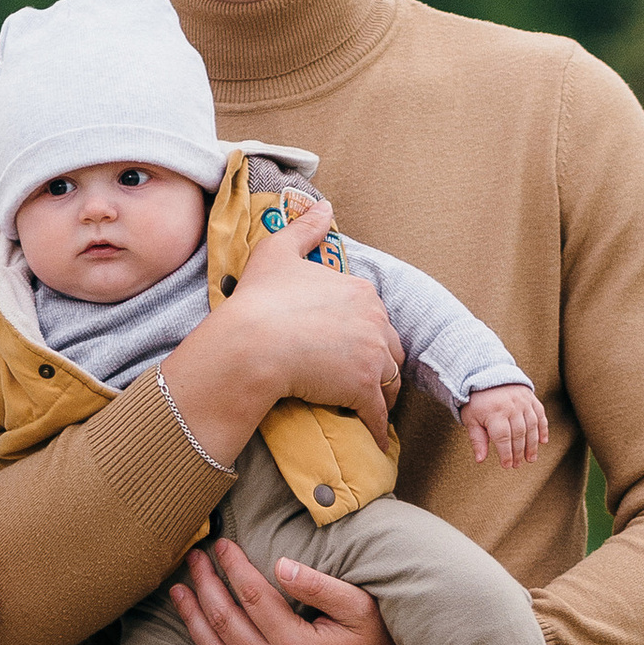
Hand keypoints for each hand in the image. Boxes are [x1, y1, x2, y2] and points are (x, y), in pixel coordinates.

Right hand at [158, 195, 403, 462]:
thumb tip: (324, 204)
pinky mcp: (363, 389)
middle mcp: (375, 321)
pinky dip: (378, 428)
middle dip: (381, 366)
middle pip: (390, 350)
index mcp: (361, 291)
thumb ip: (306, 228)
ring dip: (383, 397)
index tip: (353, 348)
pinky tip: (375, 440)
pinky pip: (378, 414)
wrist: (253, 342)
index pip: (376, 318)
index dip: (366, 334)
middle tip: (368, 382)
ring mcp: (372, 356)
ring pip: (389, 382)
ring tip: (372, 409)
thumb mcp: (279, 250)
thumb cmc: (260, 298)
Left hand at [167, 538, 423, 644]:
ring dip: (192, 619)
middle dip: (205, 584)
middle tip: (194, 558)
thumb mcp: (360, 608)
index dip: (232, 566)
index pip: (251, 595)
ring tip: (179, 591)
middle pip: (224, 620)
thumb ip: (319, 586)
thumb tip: (280, 564)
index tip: (222, 544)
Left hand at [462, 383, 548, 469]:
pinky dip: (543, 428)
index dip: (506, 454)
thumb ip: (477, 439)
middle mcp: (511, 407)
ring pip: (531, 426)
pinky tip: (543, 442)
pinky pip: (540, 415)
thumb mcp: (471, 419)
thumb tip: (480, 460)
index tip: (507, 465)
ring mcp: (523, 402)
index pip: (503, 438)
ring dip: (533, 445)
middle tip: (518, 465)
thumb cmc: (477, 401)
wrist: (487, 374)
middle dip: (519, 452)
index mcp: (495, 413)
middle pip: (519, 434)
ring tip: (531, 459)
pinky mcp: (531, 398)